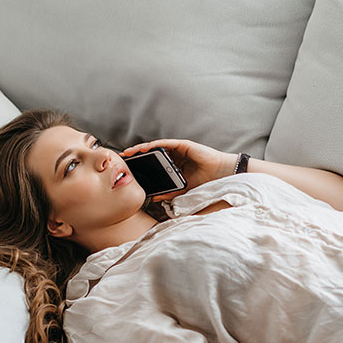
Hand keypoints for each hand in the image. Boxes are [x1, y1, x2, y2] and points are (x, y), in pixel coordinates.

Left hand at [120, 139, 235, 201]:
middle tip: (123, 160)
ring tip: (129, 153)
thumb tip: (154, 198)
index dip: (142, 166)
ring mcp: (178, 150)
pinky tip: (143, 148)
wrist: (220, 174)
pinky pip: (164, 144)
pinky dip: (153, 145)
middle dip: (137, 156)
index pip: (154, 165)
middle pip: (152, 155)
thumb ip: (169, 193)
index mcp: (174, 166)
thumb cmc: (205, 181)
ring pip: (155, 148)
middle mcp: (174, 156)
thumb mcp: (182, 190)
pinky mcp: (182, 145)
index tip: (129, 170)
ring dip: (141, 149)